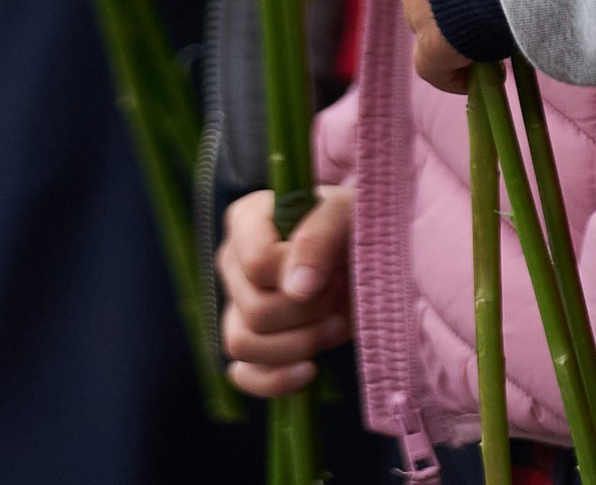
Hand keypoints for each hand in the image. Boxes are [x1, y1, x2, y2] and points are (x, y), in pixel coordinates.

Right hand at [216, 185, 353, 395]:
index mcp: (246, 221)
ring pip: (243, 345)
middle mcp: (233, 263)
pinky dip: (277, 380)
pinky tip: (310, 370)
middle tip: (338, 292)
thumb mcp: (345, 214)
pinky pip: (245, 376)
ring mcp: (236, 305)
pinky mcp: (250, 343)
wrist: (362, 252)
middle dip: (308, 311)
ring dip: (299, 343)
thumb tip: (297, 288)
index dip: (296, 274)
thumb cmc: (351, 223)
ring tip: (334, 323)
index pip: (257, 263)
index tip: (331, 268)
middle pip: (254, 310)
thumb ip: (318, 238)